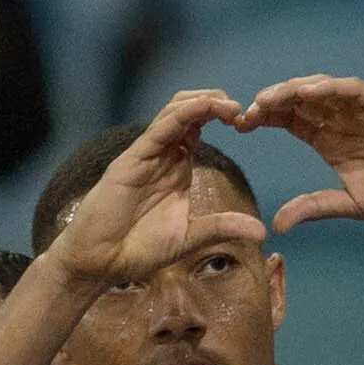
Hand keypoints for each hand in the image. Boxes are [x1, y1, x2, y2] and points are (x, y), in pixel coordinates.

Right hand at [47, 91, 268, 284]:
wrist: (102, 262)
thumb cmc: (139, 250)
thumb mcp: (191, 237)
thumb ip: (223, 227)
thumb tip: (261, 232)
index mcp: (176, 168)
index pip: (199, 128)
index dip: (223, 118)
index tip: (248, 121)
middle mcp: (162, 155)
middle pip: (188, 111)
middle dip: (216, 102)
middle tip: (244, 109)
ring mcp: (147, 154)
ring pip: (175, 112)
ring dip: (204, 102)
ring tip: (230, 105)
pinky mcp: (133, 158)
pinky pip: (160, 128)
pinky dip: (184, 114)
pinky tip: (205, 108)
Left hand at [238, 75, 363, 231]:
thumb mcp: (352, 205)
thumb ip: (316, 207)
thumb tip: (278, 225)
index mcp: (331, 143)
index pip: (290, 121)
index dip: (265, 119)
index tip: (240, 126)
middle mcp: (343, 122)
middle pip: (298, 101)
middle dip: (270, 103)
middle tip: (244, 113)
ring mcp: (362, 111)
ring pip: (319, 89)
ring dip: (292, 91)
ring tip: (266, 101)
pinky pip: (350, 89)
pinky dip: (328, 87)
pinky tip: (307, 93)